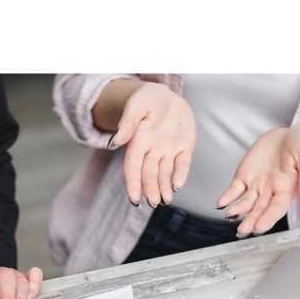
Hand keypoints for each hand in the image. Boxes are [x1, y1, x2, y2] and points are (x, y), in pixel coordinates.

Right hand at [110, 82, 195, 206]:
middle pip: (149, 174)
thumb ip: (128, 123)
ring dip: (164, 188)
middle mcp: (153, 149)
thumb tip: (115, 143)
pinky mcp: (185, 147)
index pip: (133, 167)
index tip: (134, 199)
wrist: (167, 95)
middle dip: (151, 190)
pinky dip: (180, 174)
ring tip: (165, 200)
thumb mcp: (137, 105)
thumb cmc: (148, 98)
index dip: (133, 184)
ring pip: (165, 173)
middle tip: (153, 203)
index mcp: (139, 141)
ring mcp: (169, 149)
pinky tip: (177, 185)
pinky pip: (183, 163)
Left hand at [216, 128, 299, 235]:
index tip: (259, 228)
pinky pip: (234, 190)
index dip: (268, 218)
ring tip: (230, 214)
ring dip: (237, 210)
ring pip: (245, 202)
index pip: (276, 209)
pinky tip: (221, 204)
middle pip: (259, 210)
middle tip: (243, 231)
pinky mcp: (244, 176)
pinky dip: (227, 197)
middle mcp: (270, 191)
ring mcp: (256, 185)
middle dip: (251, 220)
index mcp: (287, 190)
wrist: (288, 136)